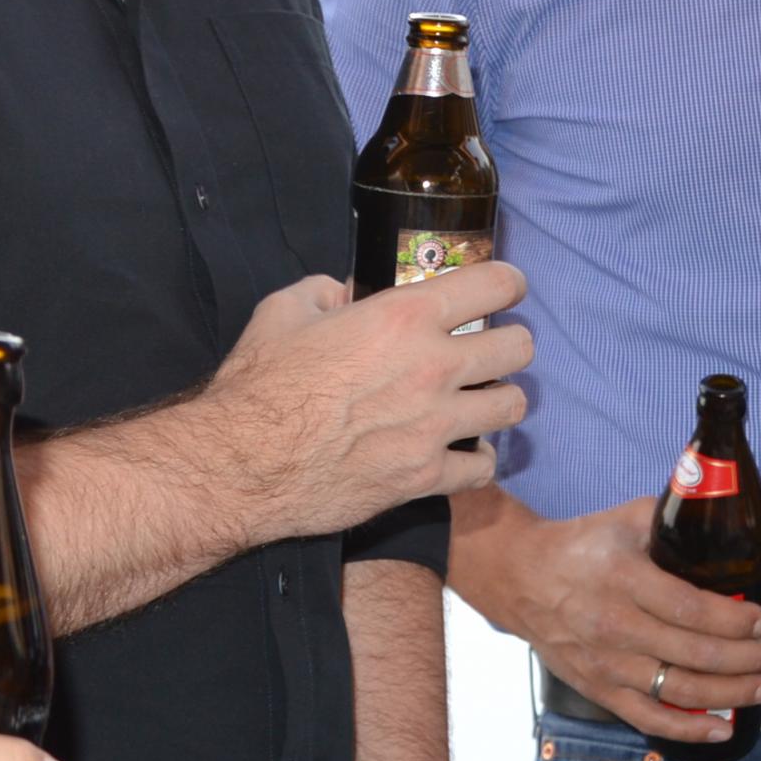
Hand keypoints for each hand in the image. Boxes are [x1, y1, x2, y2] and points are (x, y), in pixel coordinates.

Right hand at [201, 263, 531, 544]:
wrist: (241, 464)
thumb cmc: (260, 384)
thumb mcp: (284, 311)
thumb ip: (324, 291)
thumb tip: (344, 291)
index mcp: (404, 316)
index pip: (495, 284)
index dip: (509, 283)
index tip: (507, 290)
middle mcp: (433, 367)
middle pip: (519, 347)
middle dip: (509, 343)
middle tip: (489, 350)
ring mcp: (435, 425)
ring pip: (513, 405)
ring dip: (501, 399)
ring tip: (480, 400)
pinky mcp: (425, 476)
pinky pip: (483, 468)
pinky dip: (477, 460)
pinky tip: (461, 452)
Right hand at [452, 491, 760, 744]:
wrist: (520, 579)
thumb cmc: (580, 546)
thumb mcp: (625, 519)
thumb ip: (672, 519)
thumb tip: (720, 514)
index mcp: (625, 581)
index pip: (691, 609)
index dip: (735, 621)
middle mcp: (615, 627)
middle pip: (694, 654)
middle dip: (747, 658)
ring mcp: (607, 665)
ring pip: (679, 691)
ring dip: (730, 694)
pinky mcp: (598, 690)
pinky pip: (649, 719)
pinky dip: (688, 729)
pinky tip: (722, 728)